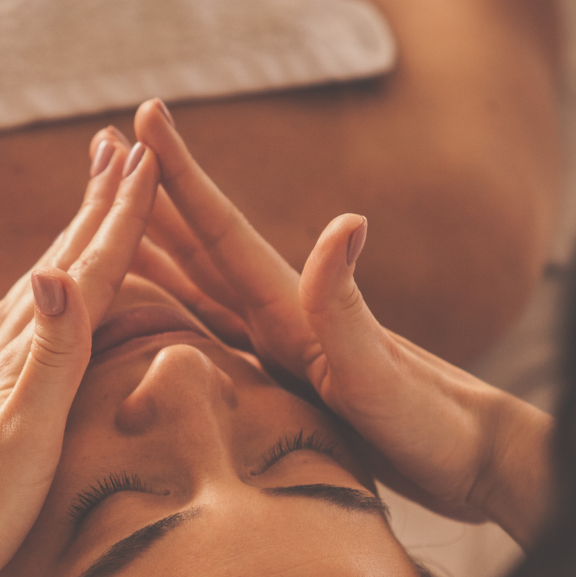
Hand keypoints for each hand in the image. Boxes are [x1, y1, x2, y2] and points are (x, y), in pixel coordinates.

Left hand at [0, 141, 161, 576]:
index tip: (147, 158)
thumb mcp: (24, 433)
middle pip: (61, 263)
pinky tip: (35, 299)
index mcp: (26, 354)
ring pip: (40, 288)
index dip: (119, 217)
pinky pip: (20, 327)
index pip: (85, 271)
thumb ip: (48, 356)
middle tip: (121, 146)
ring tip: (88, 206)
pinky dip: (42, 295)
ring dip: (70, 241)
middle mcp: (4, 352)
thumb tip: (54, 273)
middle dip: (96, 205)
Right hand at [134, 100, 551, 543]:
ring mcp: (287, 350)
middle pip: (202, 247)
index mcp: (293, 311)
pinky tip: (159, 317)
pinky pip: (214, 339)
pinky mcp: (291, 384)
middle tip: (101, 151)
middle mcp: (285, 320)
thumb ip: (347, 308)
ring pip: (202, 288)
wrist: (474, 461)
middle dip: (151, 198)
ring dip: (159, 250)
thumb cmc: (431, 425)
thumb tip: (345, 220)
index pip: (222, 232)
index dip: (180, 176)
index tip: (141, 114)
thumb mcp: (380, 374)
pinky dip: (177, 316)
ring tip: (110, 222)